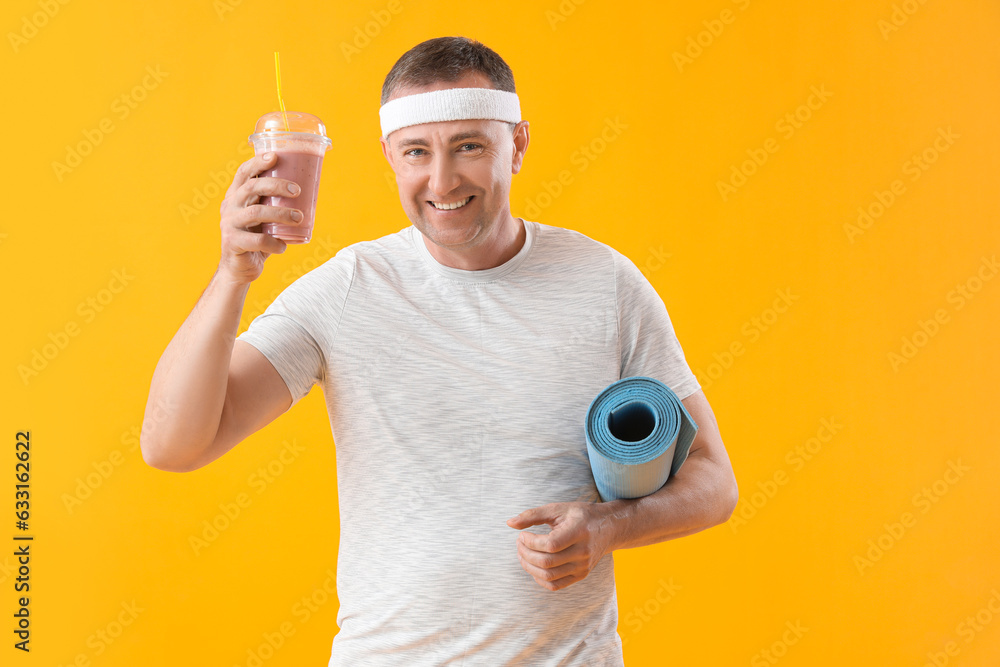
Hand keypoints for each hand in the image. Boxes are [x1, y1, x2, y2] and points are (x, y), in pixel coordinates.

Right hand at [217, 153, 302, 284]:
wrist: (240, 268)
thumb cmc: (257, 238)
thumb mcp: (265, 218)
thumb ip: (275, 204)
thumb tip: (309, 190)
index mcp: (237, 196)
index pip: (243, 173)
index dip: (258, 162)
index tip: (276, 157)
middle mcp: (230, 206)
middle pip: (251, 187)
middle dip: (276, 185)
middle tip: (297, 190)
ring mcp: (229, 224)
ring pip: (256, 213)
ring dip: (281, 214)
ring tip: (299, 218)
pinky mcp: (233, 243)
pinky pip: (257, 241)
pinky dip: (274, 243)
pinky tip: (283, 246)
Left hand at [506, 501, 617, 590]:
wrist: (609, 528)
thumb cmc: (580, 516)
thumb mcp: (558, 509)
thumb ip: (533, 515)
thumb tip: (510, 523)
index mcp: (579, 532)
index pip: (550, 545)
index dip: (530, 542)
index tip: (522, 535)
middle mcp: (583, 552)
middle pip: (547, 562)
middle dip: (525, 554)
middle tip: (519, 543)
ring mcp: (583, 567)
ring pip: (549, 576)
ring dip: (529, 566)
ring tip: (523, 553)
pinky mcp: (581, 575)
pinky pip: (555, 585)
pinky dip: (539, 578)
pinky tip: (533, 565)